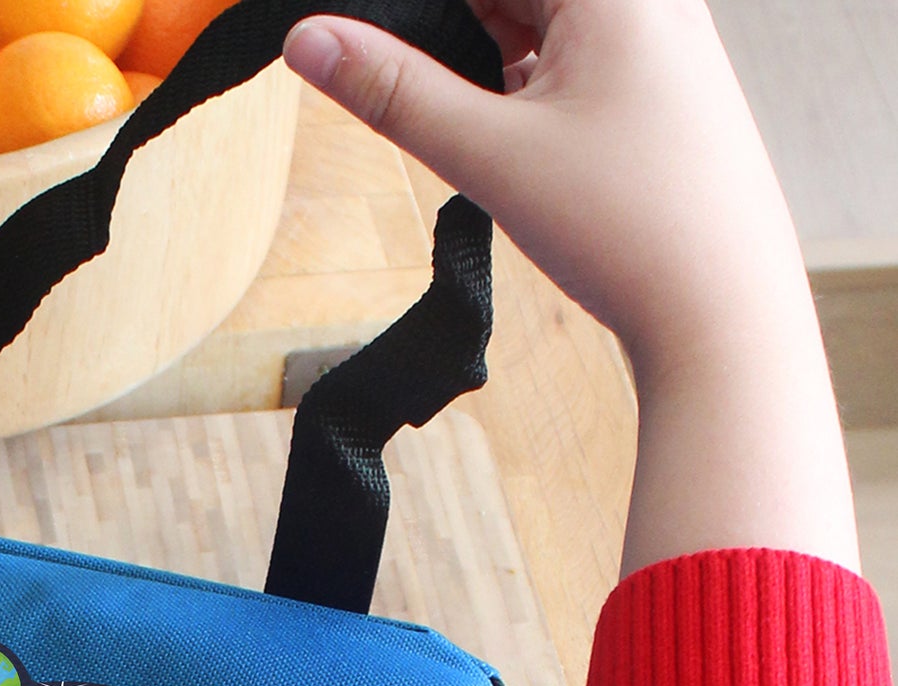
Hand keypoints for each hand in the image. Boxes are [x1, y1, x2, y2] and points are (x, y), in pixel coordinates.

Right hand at [282, 0, 859, 574]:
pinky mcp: (667, 91)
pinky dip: (531, 88)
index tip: (365, 44)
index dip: (418, 13)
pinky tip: (518, 147)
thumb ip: (392, 92)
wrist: (723, 310)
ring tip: (472, 131)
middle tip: (400, 88)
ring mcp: (666, 42)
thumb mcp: (489, 155)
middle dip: (453, 33)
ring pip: (547, 21)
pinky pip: (579, 59)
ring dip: (491, 63)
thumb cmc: (626, 226)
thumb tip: (307, 38)